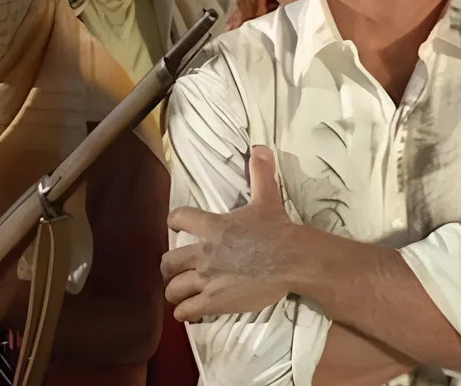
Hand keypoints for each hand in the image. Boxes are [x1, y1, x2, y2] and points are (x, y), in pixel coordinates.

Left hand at [162, 145, 296, 321]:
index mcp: (213, 226)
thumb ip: (260, 174)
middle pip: (168, 262)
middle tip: (177, 269)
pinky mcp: (214, 301)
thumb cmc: (278, 230)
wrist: (293, 260)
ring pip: (173, 289)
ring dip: (175, 291)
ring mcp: (207, 279)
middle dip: (169, 267)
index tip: (177, 225)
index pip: (178, 218)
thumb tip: (260, 147)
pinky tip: (191, 311)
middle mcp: (203, 253)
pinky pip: (186, 311)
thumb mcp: (268, 198)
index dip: (175, 221)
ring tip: (182, 293)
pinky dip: (185, 312)